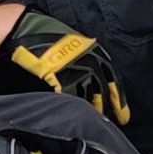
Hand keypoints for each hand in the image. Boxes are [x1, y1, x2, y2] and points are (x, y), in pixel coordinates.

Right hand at [0, 8, 129, 124]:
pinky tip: (73, 114)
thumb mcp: (76, 43)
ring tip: (92, 121)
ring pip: (86, 97)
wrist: (27, 29)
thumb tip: (96, 73)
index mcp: (95, 52)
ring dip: (90, 110)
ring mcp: (72, 70)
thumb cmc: (50, 34)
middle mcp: (88, 62)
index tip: (124, 115)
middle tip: (114, 124)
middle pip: (102, 93)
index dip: (119, 100)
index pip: (114, 80)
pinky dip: (71, 105)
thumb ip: (88, 56)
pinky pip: (67, 96)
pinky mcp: (57, 77)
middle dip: (108, 109)